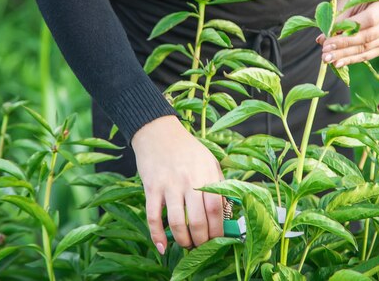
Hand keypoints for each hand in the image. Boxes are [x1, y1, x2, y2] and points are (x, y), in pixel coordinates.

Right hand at [132, 115, 224, 254]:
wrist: (158, 132)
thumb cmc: (187, 149)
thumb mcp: (209, 161)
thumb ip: (219, 184)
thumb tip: (227, 212)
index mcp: (207, 174)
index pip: (216, 208)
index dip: (218, 229)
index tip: (218, 240)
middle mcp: (189, 180)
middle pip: (198, 219)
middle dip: (202, 239)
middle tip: (202, 247)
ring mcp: (169, 184)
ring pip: (177, 222)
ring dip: (183, 240)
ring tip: (187, 245)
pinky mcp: (151, 187)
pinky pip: (153, 216)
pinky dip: (157, 235)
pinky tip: (162, 246)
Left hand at [317, 0, 378, 66]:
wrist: (370, 0)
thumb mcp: (347, 2)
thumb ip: (338, 20)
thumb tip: (323, 40)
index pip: (369, 20)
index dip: (348, 32)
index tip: (327, 41)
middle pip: (368, 37)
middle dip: (344, 47)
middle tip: (325, 54)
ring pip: (367, 49)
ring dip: (345, 56)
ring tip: (328, 59)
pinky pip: (368, 55)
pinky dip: (352, 59)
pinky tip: (338, 62)